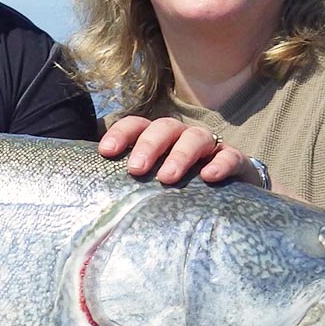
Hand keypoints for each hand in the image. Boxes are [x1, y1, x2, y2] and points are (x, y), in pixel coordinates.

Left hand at [100, 115, 259, 185]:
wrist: (230, 200)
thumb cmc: (180, 191)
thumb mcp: (151, 186)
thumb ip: (126, 186)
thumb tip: (88, 199)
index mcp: (158, 139)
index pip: (136, 125)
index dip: (121, 134)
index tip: (106, 152)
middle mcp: (181, 137)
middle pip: (164, 128)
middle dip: (148, 146)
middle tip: (136, 169)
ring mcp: (210, 147)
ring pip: (195, 137)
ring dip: (180, 155)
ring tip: (167, 177)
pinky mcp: (236, 161)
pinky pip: (230, 156)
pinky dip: (220, 163)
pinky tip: (208, 177)